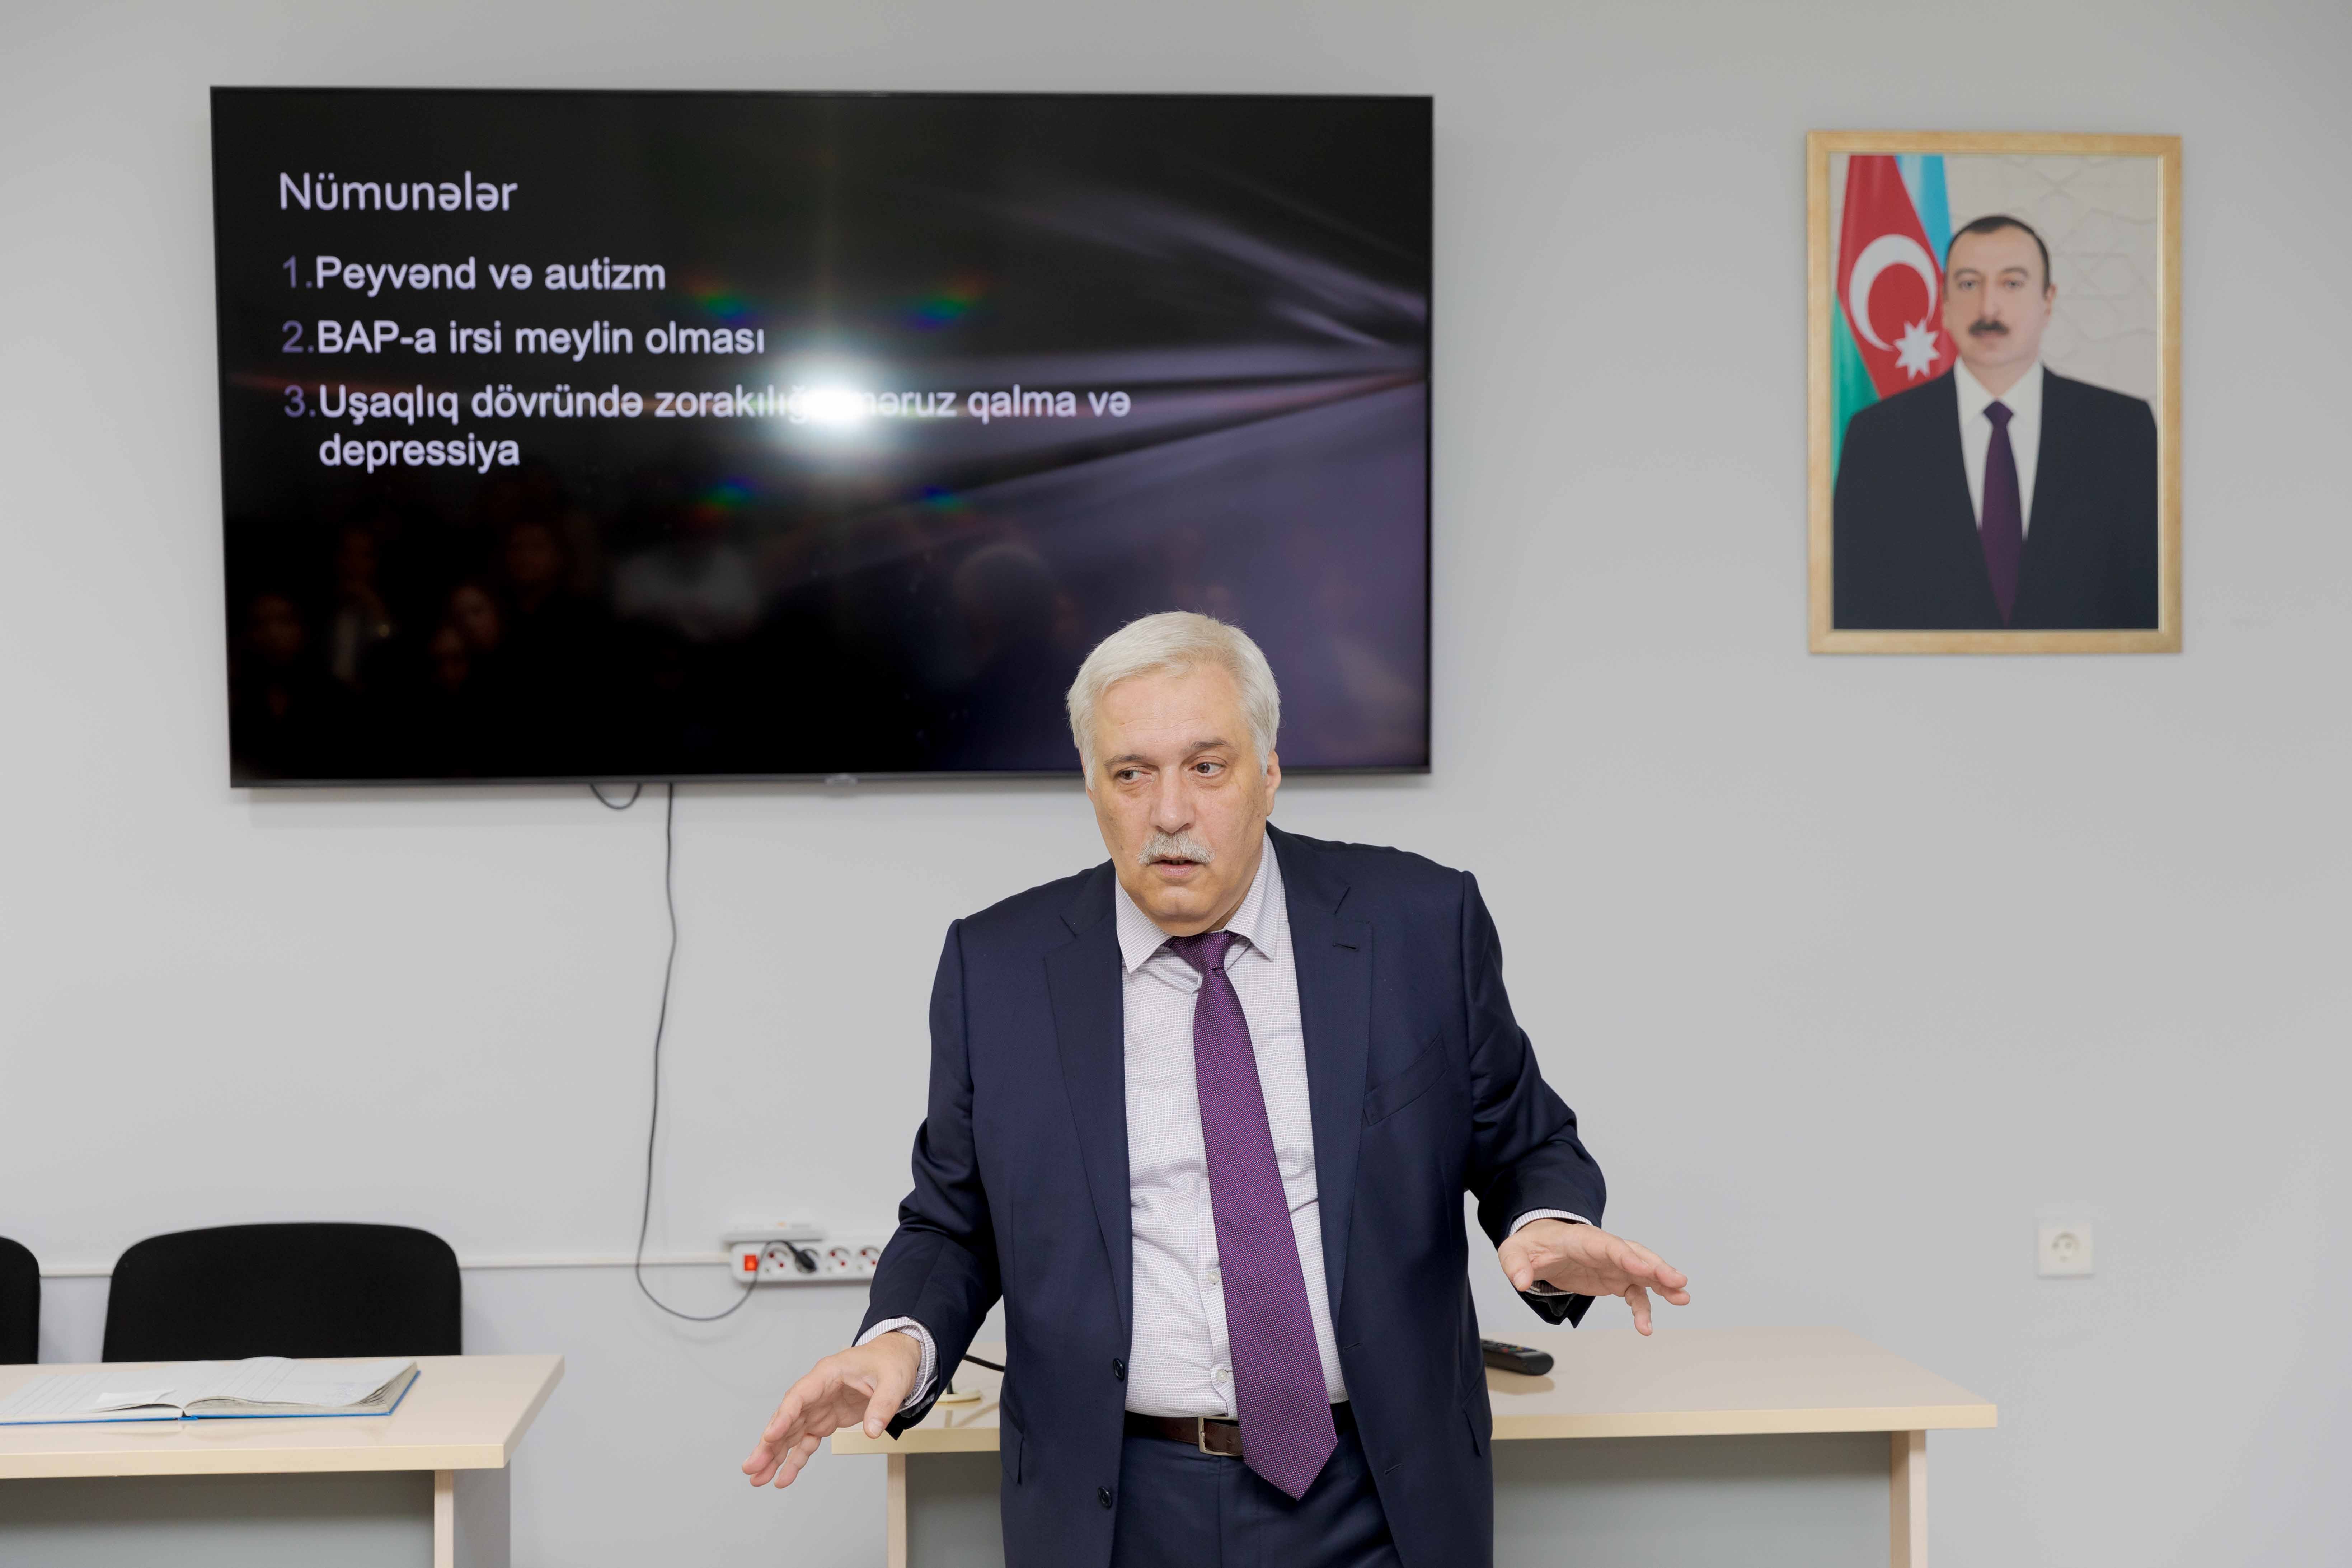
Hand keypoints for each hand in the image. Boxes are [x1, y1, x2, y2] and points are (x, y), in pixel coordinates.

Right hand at [741, 1332, 921, 1488]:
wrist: (894, 1360)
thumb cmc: (890, 1363)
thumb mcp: (894, 1380)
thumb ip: (883, 1405)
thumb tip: (872, 1431)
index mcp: (827, 1374)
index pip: (798, 1396)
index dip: (783, 1416)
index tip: (770, 1436)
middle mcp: (816, 1392)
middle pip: (786, 1418)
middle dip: (768, 1443)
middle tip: (752, 1467)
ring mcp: (818, 1408)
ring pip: (790, 1433)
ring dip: (774, 1456)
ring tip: (758, 1479)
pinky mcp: (824, 1421)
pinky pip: (805, 1442)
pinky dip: (795, 1460)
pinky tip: (783, 1477)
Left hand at [1498, 1219, 1689, 1334]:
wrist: (1541, 1245)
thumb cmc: (1532, 1245)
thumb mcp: (1514, 1251)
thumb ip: (1515, 1264)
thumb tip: (1519, 1281)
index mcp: (1582, 1239)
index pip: (1608, 1245)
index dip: (1627, 1256)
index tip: (1645, 1268)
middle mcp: (1604, 1249)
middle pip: (1635, 1254)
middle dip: (1657, 1267)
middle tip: (1679, 1282)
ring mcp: (1613, 1264)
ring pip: (1643, 1272)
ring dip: (1663, 1285)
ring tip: (1683, 1299)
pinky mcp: (1615, 1278)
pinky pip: (1635, 1293)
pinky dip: (1643, 1308)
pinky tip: (1646, 1326)